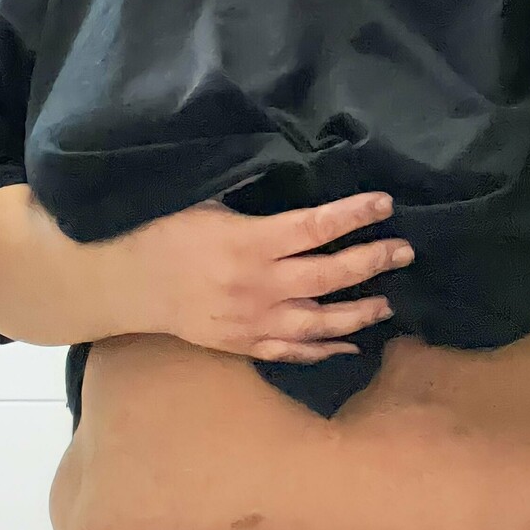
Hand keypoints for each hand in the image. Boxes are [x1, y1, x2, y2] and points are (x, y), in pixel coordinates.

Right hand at [96, 191, 414, 357]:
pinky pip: (292, 352)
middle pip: (329, 276)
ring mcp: (251, 320)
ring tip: (388, 302)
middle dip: (372, 262)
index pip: (316, 227)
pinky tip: (350, 344)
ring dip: (359, 313)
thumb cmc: (164, 230)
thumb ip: (255, 200)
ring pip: (319, 322)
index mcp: (249, 241)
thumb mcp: (209, 201)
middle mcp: (257, 285)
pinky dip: (324, 350)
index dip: (355, 215)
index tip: (385, 204)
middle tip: (404, 252)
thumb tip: (301, 177)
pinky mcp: (242, 344)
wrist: (125, 282)